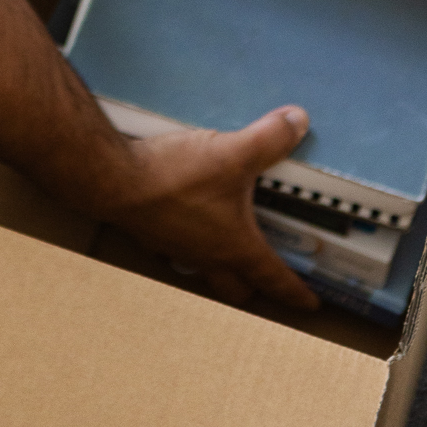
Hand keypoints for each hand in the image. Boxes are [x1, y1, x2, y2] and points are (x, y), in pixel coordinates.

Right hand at [113, 105, 319, 310]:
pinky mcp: (151, 232)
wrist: (114, 180)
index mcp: (234, 248)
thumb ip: (268, 139)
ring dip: (219, 265)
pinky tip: (185, 218)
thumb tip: (300, 121)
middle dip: (254, 286)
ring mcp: (176, 248)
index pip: (273, 279)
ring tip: (227, 245)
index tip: (312, 305)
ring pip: (205, 270)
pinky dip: (187, 239)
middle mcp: (206, 257)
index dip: (296, 292)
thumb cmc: (177, 177)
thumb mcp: (232, 153)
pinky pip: (176, 247)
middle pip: (236, 287)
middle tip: (266, 276)